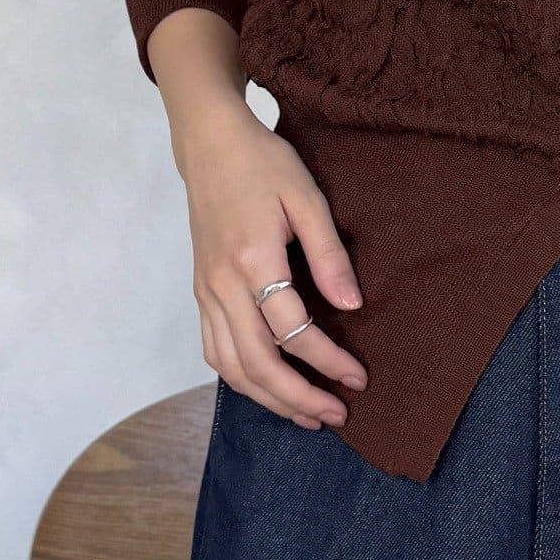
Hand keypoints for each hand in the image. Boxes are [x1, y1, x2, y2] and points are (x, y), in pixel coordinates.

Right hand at [176, 97, 365, 429]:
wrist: (210, 144)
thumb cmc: (263, 164)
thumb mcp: (307, 197)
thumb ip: (329, 254)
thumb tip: (352, 305)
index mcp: (253, 259)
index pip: (293, 331)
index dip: (328, 361)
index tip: (359, 378)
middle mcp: (222, 284)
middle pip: (257, 362)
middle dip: (298, 397)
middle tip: (336, 414)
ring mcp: (205, 291)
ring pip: (230, 365)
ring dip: (268, 398)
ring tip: (306, 414)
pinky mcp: (200, 292)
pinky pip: (213, 349)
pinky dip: (240, 378)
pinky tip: (267, 387)